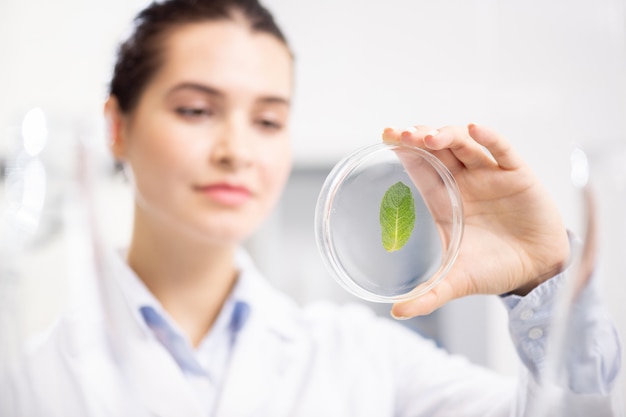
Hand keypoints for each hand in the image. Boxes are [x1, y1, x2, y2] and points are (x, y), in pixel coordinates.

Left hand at [382, 124, 569, 318]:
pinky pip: (502, 150)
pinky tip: (475, 129)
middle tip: (400, 133)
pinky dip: (489, 138)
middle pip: (437, 150)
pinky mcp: (517, 175)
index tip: (385, 137)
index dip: (403, 151)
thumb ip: (428, 295)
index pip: (420, 169)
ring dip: (446, 135)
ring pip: (465, 144)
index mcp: (444, 200)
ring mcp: (489, 175)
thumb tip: (397, 312)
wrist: (536, 271)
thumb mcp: (457, 282)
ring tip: (429, 137)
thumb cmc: (494, 269)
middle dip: (418, 138)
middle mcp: (464, 182)